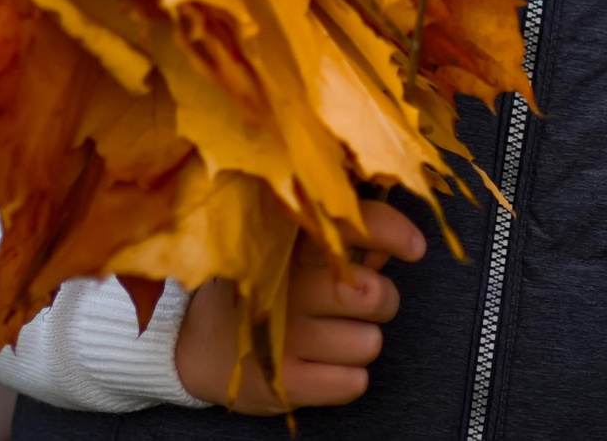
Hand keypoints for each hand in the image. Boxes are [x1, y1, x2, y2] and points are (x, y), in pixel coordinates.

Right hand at [173, 200, 426, 410]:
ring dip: (360, 342)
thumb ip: (342, 243)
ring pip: (370, 342)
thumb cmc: (259, 290)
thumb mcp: (290, 254)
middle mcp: (288, 286)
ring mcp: (284, 336)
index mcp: (290, 244)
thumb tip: (391, 236)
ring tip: (330, 337)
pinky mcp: (282, 382)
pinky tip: (322, 365)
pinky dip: (347, 377)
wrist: (192, 344)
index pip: (356, 225)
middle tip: (355, 303)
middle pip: (376, 294)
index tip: (414, 246)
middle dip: (378, 301)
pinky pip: (353, 382)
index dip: (394, 233)